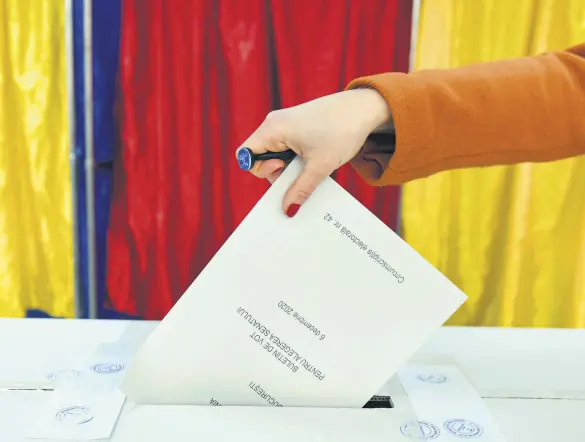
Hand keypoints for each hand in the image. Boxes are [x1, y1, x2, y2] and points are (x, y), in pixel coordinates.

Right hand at [236, 88, 390, 216]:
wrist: (365, 108)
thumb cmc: (342, 130)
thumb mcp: (320, 166)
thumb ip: (300, 190)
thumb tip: (287, 210)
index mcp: (273, 128)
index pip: (246, 155)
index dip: (261, 169)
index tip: (283, 168)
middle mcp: (275, 123)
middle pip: (261, 156)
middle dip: (278, 172)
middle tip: (302, 173)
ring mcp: (286, 123)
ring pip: (276, 153)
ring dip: (291, 167)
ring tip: (313, 165)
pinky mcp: (297, 126)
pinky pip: (288, 148)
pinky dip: (298, 159)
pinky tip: (316, 161)